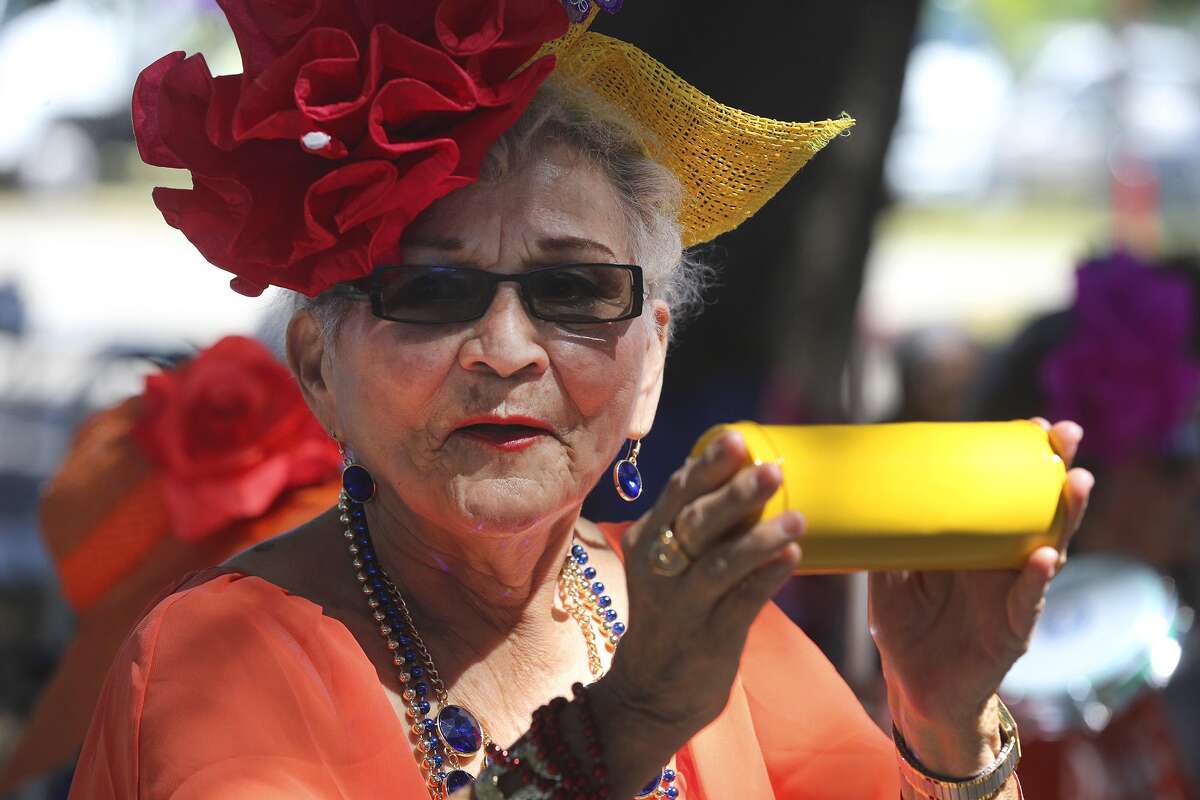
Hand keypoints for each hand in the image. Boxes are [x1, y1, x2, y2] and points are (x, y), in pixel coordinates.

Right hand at [589, 430, 805, 797]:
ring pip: (720, 563)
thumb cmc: (672, 615)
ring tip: (798, 519)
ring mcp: (683, 605)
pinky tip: (792, 557)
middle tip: (773, 469)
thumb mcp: (670, 564)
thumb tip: (750, 475)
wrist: (651, 693)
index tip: (737, 437)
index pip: (677, 492)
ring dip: (759, 537)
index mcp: (649, 540)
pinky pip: (741, 603)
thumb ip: (701, 525)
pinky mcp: (709, 638)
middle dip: (734, 492)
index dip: (708, 464)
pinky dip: (767, 577)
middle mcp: (660, 568)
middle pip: (696, 521)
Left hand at [869, 419, 1093, 776]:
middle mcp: (1002, 561)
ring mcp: (1013, 592)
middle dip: (1059, 471)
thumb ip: (884, 540)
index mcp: (975, 542)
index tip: (1031, 425)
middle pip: (1039, 509)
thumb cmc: (905, 629)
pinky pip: (1028, 600)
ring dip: (1065, 514)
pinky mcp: (1014, 629)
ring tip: (1075, 481)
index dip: (1021, 460)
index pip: (1004, 494)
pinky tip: (1042, 557)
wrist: (914, 689)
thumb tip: (859, 494)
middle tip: (1068, 434)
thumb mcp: (888, 574)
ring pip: (1049, 546)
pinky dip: (1035, 579)